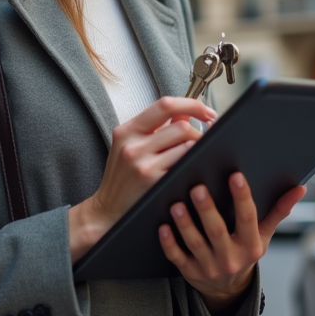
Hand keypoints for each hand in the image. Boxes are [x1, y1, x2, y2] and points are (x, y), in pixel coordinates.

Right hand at [69, 97, 214, 262]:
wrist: (107, 210)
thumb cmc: (121, 177)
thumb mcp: (131, 145)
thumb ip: (157, 127)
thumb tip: (186, 112)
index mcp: (127, 130)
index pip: (165, 105)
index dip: (192, 105)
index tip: (207, 111)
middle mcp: (133, 146)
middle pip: (182, 127)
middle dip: (198, 133)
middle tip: (201, 141)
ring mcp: (143, 165)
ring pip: (187, 146)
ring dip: (197, 150)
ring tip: (194, 155)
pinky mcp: (154, 183)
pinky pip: (184, 166)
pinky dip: (192, 165)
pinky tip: (190, 169)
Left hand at [158, 172, 305, 311]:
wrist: (228, 289)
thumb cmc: (245, 250)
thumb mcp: (264, 234)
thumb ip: (279, 210)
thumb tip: (301, 188)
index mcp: (251, 245)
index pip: (248, 219)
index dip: (243, 197)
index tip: (236, 175)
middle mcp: (231, 257)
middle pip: (217, 231)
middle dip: (207, 210)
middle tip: (198, 187)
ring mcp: (209, 267)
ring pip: (195, 243)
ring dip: (185, 224)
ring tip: (176, 204)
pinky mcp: (190, 272)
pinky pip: (177, 257)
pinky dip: (169, 243)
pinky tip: (162, 226)